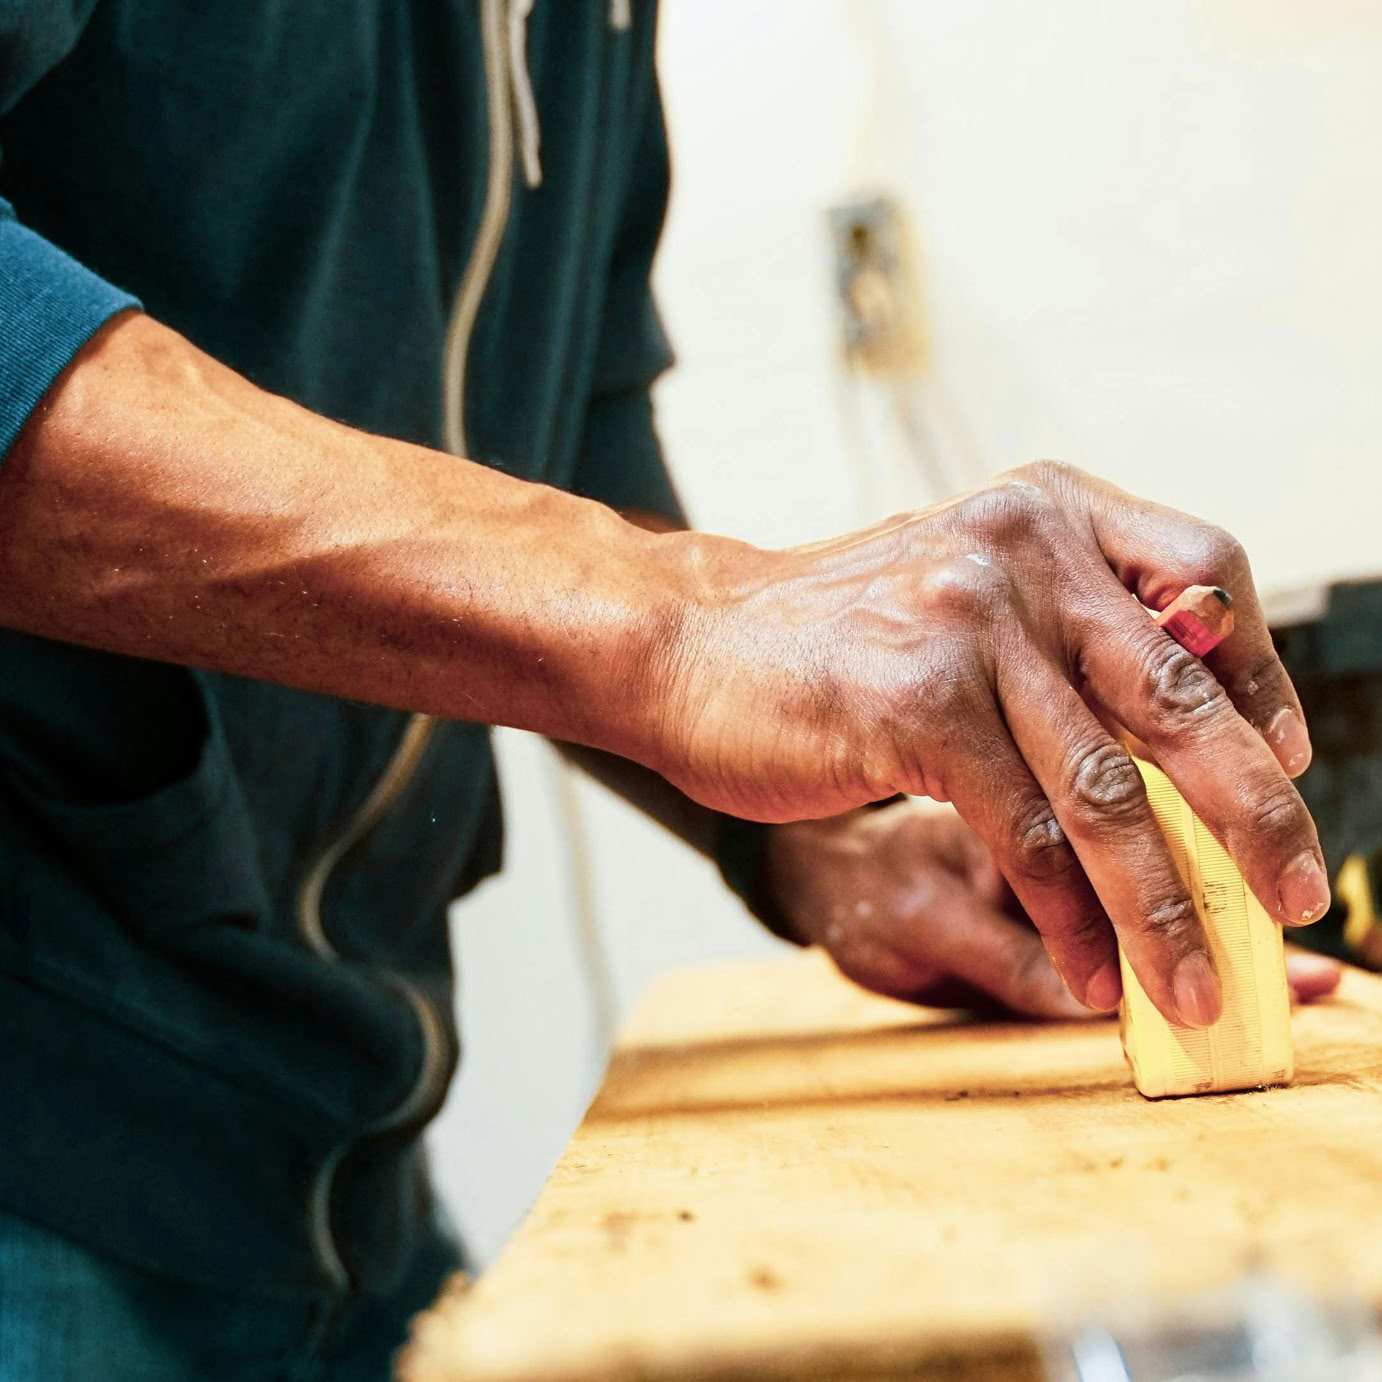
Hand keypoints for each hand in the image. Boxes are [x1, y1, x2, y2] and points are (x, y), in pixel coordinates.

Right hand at [656, 462, 1328, 1026]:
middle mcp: (1018, 552)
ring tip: (1192, 980)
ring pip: (1107, 786)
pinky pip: (1028, 832)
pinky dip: (1071, 916)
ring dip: (1164, 903)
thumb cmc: (822, 635)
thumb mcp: (957, 595)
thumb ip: (1062, 633)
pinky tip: (1091, 968)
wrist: (685, 643)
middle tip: (1297, 890)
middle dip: (1253, 813)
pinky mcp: (915, 707)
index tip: (1285, 761)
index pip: (1206, 576)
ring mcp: (967, 627)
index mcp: (1042, 513)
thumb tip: (1184, 733)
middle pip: (1182, 693)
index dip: (1260, 678)